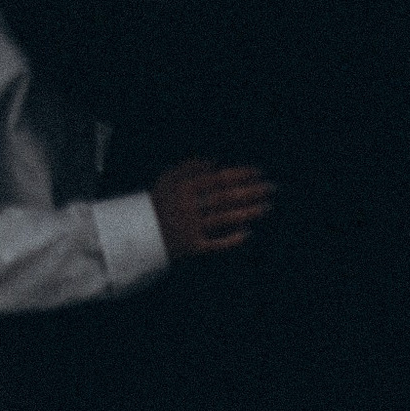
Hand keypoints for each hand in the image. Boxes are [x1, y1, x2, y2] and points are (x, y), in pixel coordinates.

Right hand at [149, 158, 275, 261]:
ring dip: (248, 212)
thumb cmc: (157, 203)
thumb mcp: (166, 178)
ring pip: (225, 219)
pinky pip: (217, 244)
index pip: (218, 178)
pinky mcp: (192, 248)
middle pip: (226, 197)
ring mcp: (191, 228)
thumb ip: (189, 167)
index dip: (241, 174)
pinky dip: (232, 238)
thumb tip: (215, 162)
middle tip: (272, 188)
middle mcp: (188, 207)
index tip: (259, 172)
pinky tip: (248, 232)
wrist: (137, 235)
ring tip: (266, 206)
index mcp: (182, 187)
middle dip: (251, 191)